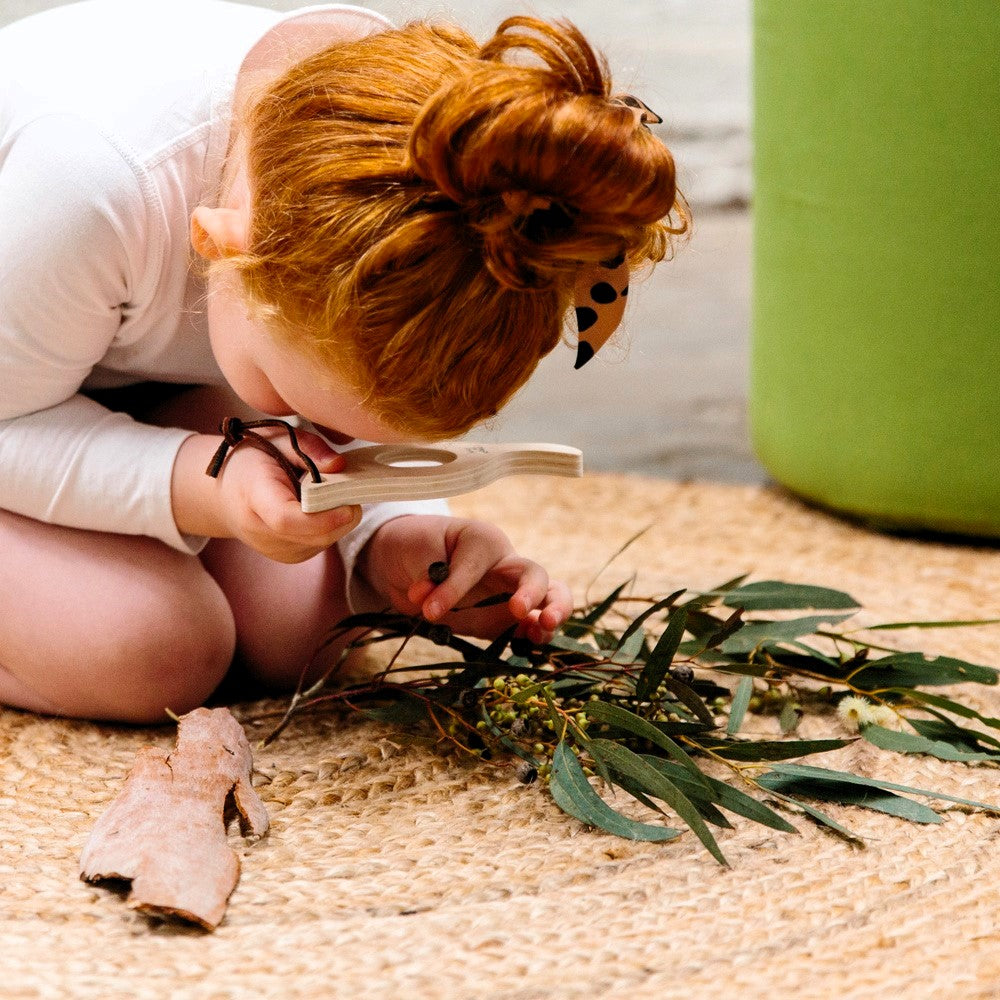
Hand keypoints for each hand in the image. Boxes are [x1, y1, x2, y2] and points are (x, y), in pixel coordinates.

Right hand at [171, 426, 360, 561]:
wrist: (224, 493)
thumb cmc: (252, 461)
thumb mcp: (277, 438)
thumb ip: (309, 448)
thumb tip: (340, 465)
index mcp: (253, 496)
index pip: (286, 519)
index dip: (322, 516)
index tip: (349, 504)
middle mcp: (261, 531)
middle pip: (314, 535)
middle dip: (342, 514)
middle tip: (349, 488)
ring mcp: (275, 549)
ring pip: (324, 541)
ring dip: (338, 520)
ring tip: (328, 494)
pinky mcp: (289, 556)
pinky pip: (321, 543)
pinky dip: (330, 526)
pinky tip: (320, 508)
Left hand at [358, 515, 572, 641]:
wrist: (410, 563)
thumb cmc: (419, 547)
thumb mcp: (418, 553)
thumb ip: (426, 574)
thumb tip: (424, 600)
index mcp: (485, 541)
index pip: (476, 567)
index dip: (453, 589)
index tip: (427, 608)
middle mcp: (505, 566)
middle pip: (535, 575)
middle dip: (532, 592)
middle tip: (518, 609)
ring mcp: (509, 595)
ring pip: (548, 600)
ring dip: (553, 613)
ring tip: (544, 628)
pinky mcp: (503, 622)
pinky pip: (528, 630)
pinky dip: (536, 638)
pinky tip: (534, 647)